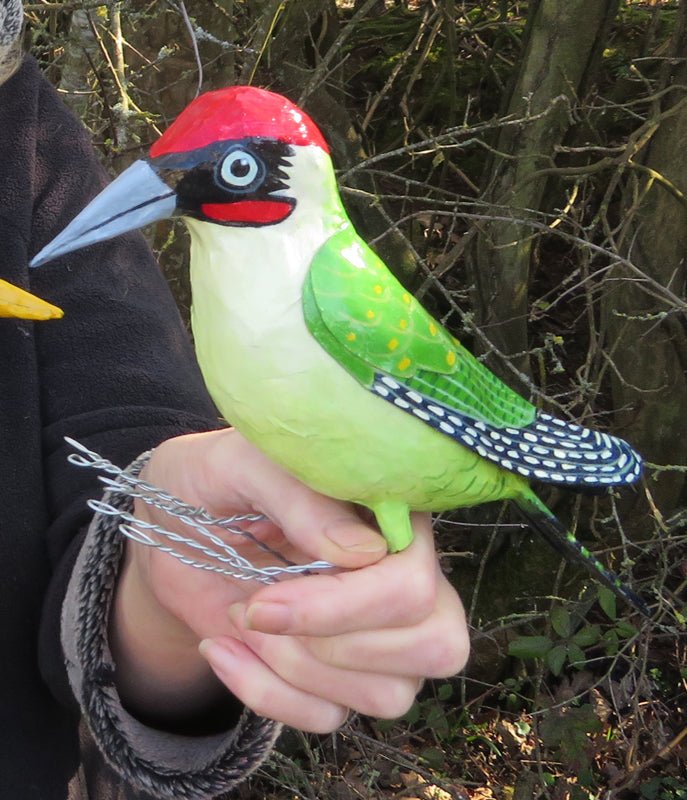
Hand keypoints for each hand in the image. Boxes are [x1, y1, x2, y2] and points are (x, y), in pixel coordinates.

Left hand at [109, 428, 468, 732]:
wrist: (173, 526)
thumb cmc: (213, 478)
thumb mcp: (240, 467)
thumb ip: (301, 499)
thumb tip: (364, 552)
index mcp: (391, 513)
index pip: (414, 582)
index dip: (345, 607)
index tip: (264, 603)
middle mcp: (402, 574)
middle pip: (430, 644)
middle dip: (326, 644)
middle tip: (249, 610)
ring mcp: (379, 631)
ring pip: (390, 693)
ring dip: (296, 672)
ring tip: (235, 621)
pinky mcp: (338, 671)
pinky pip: (330, 717)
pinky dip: (269, 695)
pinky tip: (224, 649)